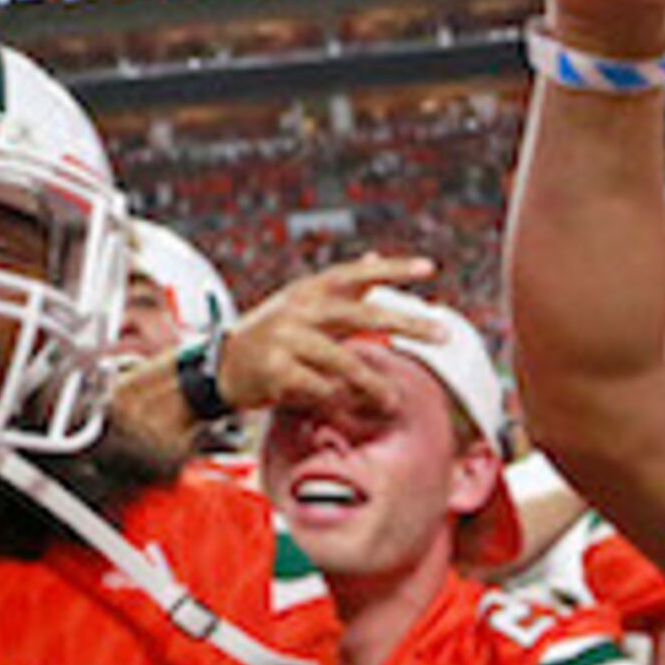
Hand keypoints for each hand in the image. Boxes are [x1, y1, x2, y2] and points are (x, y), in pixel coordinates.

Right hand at [217, 255, 437, 419]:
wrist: (220, 365)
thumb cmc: (272, 334)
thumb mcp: (301, 302)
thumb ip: (341, 287)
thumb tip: (376, 257)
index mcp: (307, 290)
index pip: (355, 273)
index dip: (392, 268)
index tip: (430, 268)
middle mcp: (298, 310)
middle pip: (362, 315)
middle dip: (407, 325)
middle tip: (444, 334)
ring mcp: (286, 340)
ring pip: (346, 363)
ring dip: (374, 385)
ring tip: (393, 401)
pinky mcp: (277, 372)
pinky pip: (323, 389)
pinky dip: (339, 400)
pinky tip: (347, 407)